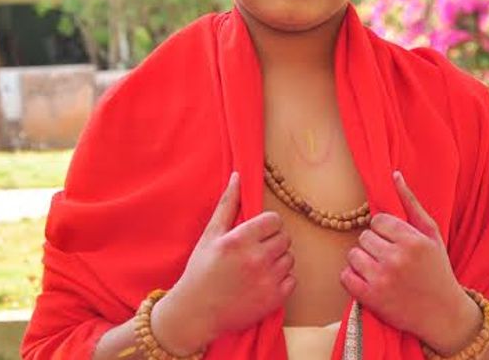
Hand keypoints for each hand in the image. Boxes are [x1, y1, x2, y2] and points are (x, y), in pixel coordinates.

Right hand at [152, 172, 294, 353]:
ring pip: (290, 258)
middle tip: (257, 250)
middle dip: (273, 241)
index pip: (275, 220)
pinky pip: (292, 280)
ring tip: (259, 266)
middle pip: (285, 238)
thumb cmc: (201, 270)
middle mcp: (256, 259)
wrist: (196, 312)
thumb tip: (238, 176)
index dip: (267, 225)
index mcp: (239, 240)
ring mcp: (267, 280)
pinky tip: (263, 282)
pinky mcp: (274, 300)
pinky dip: (282, 280)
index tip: (258, 233)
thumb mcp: (210, 235)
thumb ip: (228, 204)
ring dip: (278, 260)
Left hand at [339, 171, 480, 354]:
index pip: (377, 221)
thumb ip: (411, 203)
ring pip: (353, 255)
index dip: (383, 231)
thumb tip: (394, 174)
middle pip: (364, 237)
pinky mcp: (372, 298)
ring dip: (362, 261)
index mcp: (412, 240)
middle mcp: (396, 258)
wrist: (444, 313)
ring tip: (378, 269)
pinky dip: (352, 278)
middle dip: (373, 246)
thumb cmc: (437, 270)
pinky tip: (367, 281)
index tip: (392, 241)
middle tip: (387, 257)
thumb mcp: (431, 234)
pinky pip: (345, 277)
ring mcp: (382, 279)